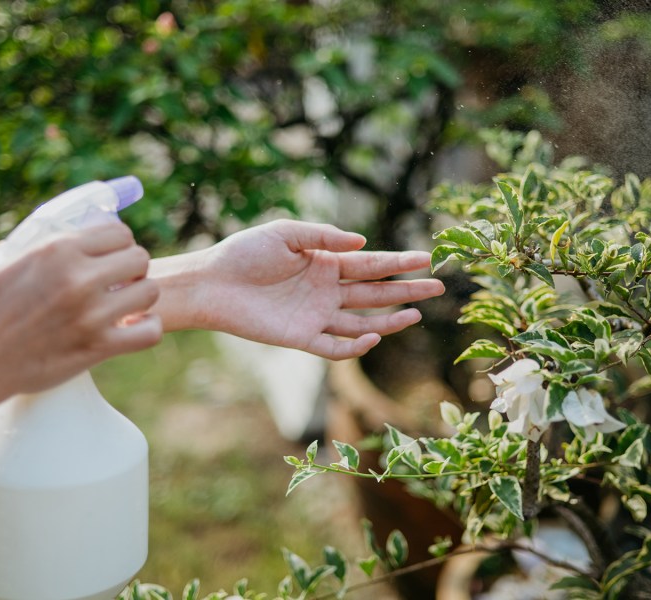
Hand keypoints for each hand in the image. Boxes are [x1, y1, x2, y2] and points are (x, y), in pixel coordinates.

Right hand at [0, 222, 161, 405]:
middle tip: (118, 281)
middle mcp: (77, 278)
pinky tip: (132, 327)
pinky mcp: (96, 348)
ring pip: (149, 292)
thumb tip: (81, 225)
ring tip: (124, 304)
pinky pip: (149, 332)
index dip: (118, 245)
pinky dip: (147, 328)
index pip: (119, 233)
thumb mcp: (5, 257)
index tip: (110, 257)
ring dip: (140, 296)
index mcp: (57, 250)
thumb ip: (44, 240)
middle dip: (132, 268)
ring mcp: (90, 315)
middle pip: (139, 258)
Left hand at [181, 220, 444, 359]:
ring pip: (363, 322)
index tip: (426, 258)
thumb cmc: (244, 253)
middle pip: (375, 293)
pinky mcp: (301, 337)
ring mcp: (316, 315)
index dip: (399, 262)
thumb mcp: (285, 233)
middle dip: (406, 290)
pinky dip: (355, 346)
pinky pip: (334, 347)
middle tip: (438, 286)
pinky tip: (373, 336)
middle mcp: (326, 291)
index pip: (371, 264)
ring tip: (416, 314)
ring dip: (389, 320)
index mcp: (325, 263)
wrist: (212, 283)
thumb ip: (323, 237)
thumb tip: (361, 242)